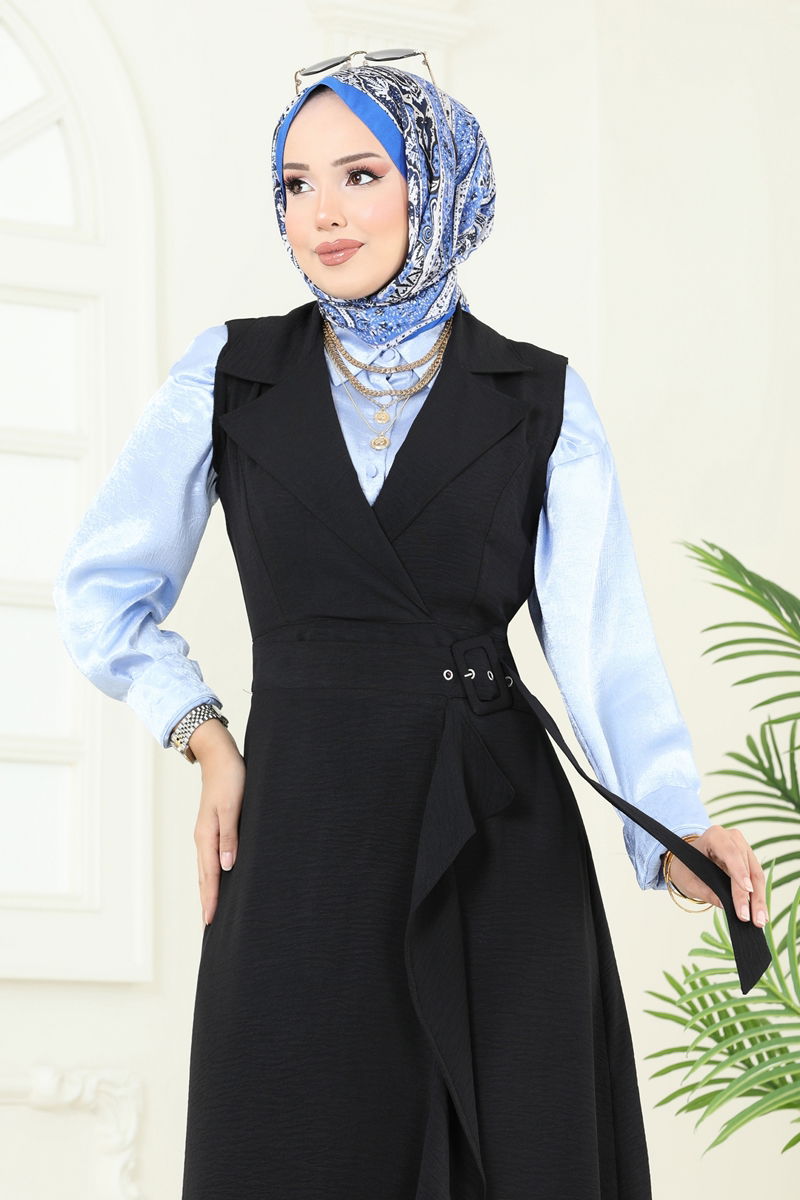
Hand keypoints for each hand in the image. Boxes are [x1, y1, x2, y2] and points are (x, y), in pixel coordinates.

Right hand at [191, 719, 245, 926]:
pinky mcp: (213, 827)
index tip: (209, 922)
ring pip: (206, 868)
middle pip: (204, 876)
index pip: (209, 875)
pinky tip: (219, 878)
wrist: (220, 755)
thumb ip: (230, 837)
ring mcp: (207, 833)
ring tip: (211, 909)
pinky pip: (211, 857)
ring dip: (208, 889)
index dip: (210, 899)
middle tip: (207, 927)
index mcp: (207, 836)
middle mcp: (203, 838)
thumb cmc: (230, 779)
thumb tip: (226, 867)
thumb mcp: (232, 807)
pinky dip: (212, 873)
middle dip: (206, 900)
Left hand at [661, 824, 768, 927]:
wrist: (686, 862)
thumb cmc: (685, 868)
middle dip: (752, 894)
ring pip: (756, 875)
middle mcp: (732, 839)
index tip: (747, 890)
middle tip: (754, 918)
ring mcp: (743, 848)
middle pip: (747, 867)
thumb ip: (705, 891)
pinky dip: (758, 896)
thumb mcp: (688, 881)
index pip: (730, 853)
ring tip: (760, 920)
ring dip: (759, 899)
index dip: (739, 872)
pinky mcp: (748, 860)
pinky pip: (756, 879)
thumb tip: (724, 905)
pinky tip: (760, 912)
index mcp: (714, 836)